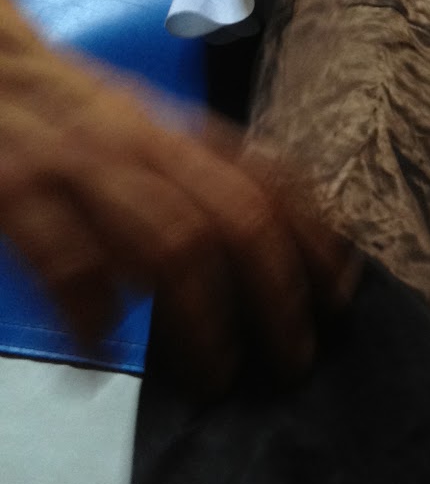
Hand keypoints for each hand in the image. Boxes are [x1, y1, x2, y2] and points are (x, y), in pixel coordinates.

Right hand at [0, 0, 357, 395]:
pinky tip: (102, 350)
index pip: (269, 176)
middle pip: (237, 215)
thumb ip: (184, 174)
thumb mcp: (130, 124)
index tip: (342, 294)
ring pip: (171, 239)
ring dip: (204, 318)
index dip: (317, 236)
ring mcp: (77, 161)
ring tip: (215, 376)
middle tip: (292, 359)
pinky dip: (91, 312)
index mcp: (170, 127)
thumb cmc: (53, 108)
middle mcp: (137, 140)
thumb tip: (259, 251)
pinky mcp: (12, 186)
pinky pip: (66, 257)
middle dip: (277, 292)